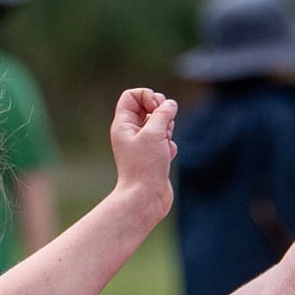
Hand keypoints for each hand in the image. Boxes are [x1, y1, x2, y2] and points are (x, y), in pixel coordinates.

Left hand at [110, 87, 178, 215]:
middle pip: (148, 107)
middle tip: (163, 125)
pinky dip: (169, 145)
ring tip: (164, 143)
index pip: (132, 95)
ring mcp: (142, 145)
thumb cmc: (145, 166)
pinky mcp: (153, 156)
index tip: (156, 108)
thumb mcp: (154, 133)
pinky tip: (166, 157)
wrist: (145, 198)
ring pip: (159, 124)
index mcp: (123, 124)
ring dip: (167, 129)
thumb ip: (163, 113)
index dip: (147, 96)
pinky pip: (165, 141)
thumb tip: (170, 104)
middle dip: (161, 112)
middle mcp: (130, 133)